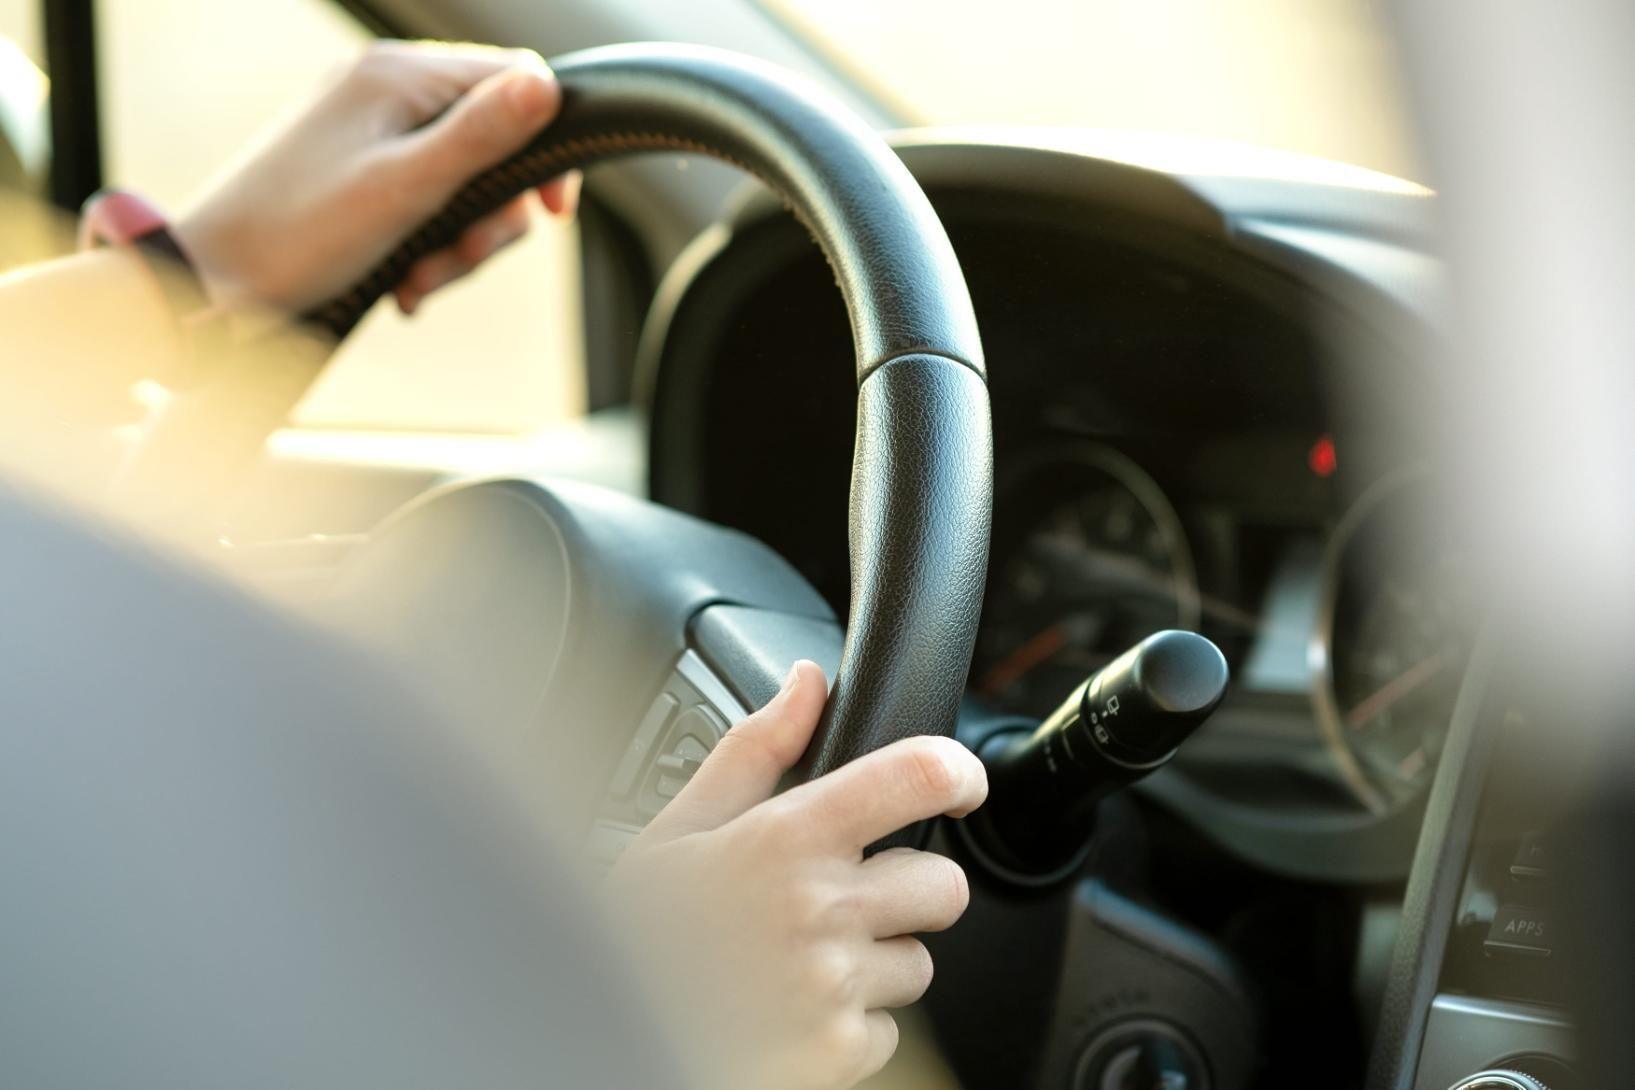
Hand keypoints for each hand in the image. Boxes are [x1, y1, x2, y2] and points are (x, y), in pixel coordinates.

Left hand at [174, 40, 580, 318]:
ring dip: (457, 242)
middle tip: (461, 261)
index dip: (545, 146)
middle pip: (492, 140)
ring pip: (462, 179)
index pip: (515, 80)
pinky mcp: (355, 167)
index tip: (550, 213)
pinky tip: (403, 280)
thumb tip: (548, 87)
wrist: (209, 281)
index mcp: (397, 76)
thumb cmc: (299, 236)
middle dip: (491, 214)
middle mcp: (384, 88)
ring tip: (419, 282)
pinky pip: (424, 197)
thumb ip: (479, 136)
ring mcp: (367, 126)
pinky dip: (427, 244)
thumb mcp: (405, 189)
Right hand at [607, 662, 986, 1089]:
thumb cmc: (638, 931)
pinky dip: (849, 1026)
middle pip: (944, 885)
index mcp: (786, 838)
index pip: (918, 777)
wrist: (602, 1030)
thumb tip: (806, 682)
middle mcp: (820, 909)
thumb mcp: (680, 828)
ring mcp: (833, 986)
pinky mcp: (836, 1052)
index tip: (960, 782)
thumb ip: (756, 748)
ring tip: (800, 959)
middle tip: (845, 898)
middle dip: (908, 890)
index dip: (957, 772)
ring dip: (875, 963)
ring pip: (918, 964)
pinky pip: (887, 1030)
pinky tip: (792, 1009)